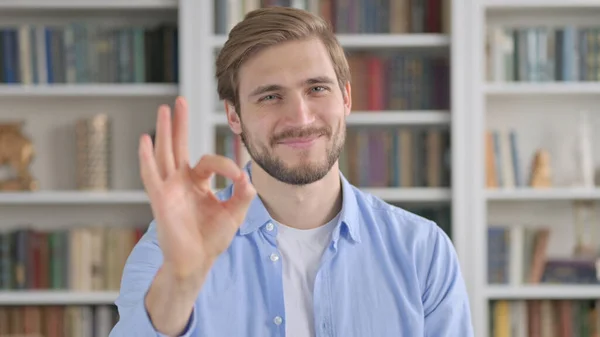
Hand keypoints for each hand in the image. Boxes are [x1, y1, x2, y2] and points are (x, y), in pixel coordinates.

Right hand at [138, 97, 255, 281]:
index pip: (209, 161)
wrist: (197, 262)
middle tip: (179, 100)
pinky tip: (146, 139)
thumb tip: (248, 177)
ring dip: (164, 132)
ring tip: (163, 110)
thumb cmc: (211, 239)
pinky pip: (152, 176)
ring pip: (164, 154)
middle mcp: (180, 182)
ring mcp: (168, 189)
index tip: (239, 178)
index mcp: (197, 183)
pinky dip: (147, 158)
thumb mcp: (234, 213)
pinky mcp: (160, 200)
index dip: (226, 165)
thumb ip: (243, 194)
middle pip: (177, 146)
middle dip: (179, 124)